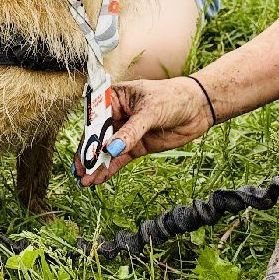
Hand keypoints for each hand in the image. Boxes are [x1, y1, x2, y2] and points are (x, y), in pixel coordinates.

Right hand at [76, 75, 215, 185]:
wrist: (199, 107)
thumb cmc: (174, 97)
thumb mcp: (150, 112)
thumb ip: (131, 131)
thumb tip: (111, 149)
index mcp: (116, 97)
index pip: (96, 119)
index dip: (87, 138)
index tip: (82, 156)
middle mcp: (118, 114)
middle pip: (98, 137)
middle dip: (89, 156)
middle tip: (79, 173)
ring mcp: (128, 131)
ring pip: (108, 151)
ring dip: (97, 166)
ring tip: (85, 182)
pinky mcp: (138, 145)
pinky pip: (120, 158)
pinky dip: (110, 169)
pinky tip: (99, 179)